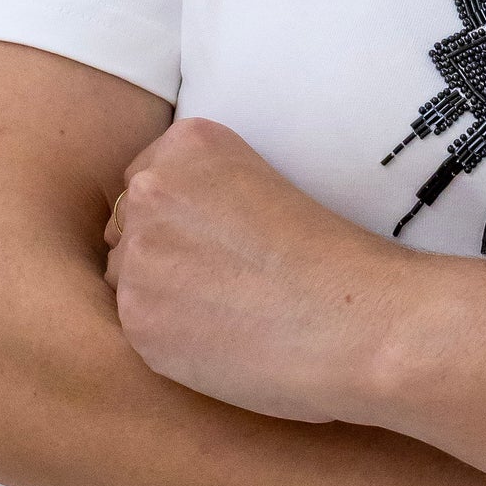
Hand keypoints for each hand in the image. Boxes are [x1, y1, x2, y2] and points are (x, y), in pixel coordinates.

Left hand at [105, 119, 403, 421]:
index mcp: (190, 143)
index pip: (149, 179)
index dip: (181, 218)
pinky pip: (137, 326)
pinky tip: (220, 341)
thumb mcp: (266, 186)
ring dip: (160, 295)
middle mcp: (151, 190)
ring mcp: (138, 254)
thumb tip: (173, 237)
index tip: (217, 241)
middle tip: (221, 282)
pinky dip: (169, 338)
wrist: (360, 321)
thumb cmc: (337, 260)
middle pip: (127, 226)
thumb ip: (207, 196)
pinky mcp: (136, 319)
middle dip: (162, 253)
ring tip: (225, 313)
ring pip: (126, 278)